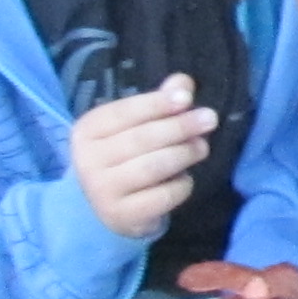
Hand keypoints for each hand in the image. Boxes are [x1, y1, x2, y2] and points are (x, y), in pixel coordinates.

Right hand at [72, 75, 218, 238]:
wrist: (104, 208)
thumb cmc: (124, 157)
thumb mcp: (135, 125)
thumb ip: (158, 102)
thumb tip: (182, 82)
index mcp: (87, 131)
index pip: (124, 112)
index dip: (157, 103)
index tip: (187, 98)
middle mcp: (88, 161)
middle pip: (141, 138)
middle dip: (180, 127)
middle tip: (209, 120)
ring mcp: (102, 191)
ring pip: (153, 167)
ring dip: (184, 154)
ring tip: (201, 147)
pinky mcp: (121, 216)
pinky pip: (162, 196)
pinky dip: (181, 185)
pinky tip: (184, 179)